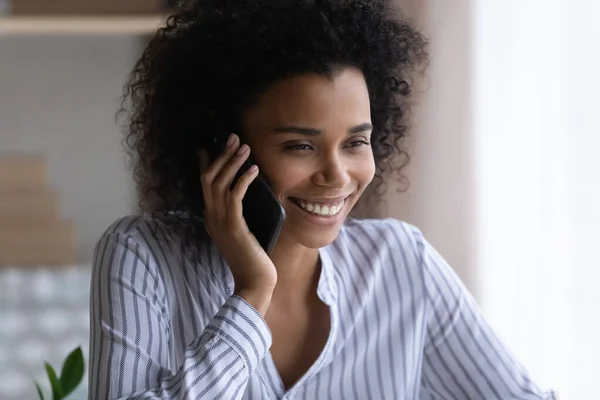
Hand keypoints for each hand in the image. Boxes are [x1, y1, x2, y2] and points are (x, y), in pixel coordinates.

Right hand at [198, 134, 277, 294]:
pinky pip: (235, 196)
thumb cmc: (252, 258)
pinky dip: (243, 180)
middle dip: (220, 155)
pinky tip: (254, 169)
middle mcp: (212, 218)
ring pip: (220, 184)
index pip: (204, 185)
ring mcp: (221, 223)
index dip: (205, 164)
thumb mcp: (242, 233)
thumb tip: (246, 194)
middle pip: (209, 179)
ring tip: (244, 147)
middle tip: (232, 137)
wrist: (254, 282)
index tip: (206, 146)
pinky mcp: (234, 227)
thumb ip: (238, 216)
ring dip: (233, 162)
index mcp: (212, 219)